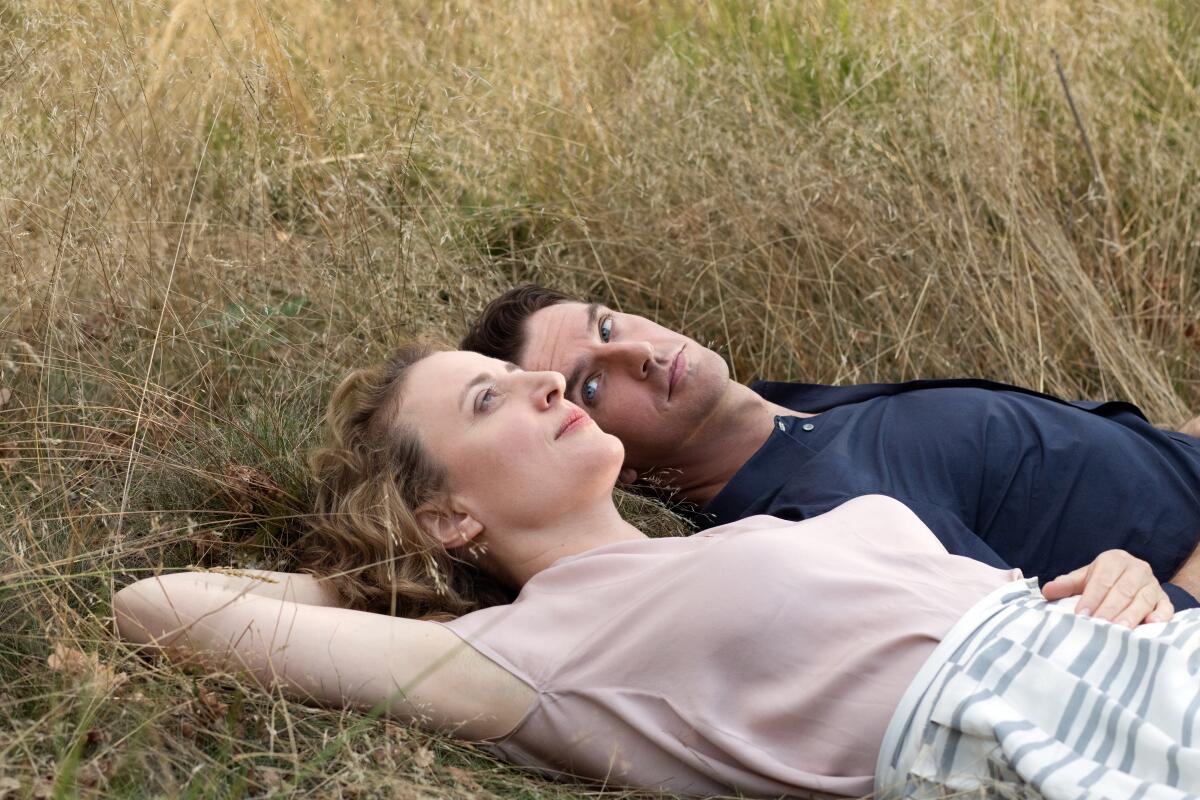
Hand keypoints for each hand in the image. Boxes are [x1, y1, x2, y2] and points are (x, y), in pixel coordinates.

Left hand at [1042, 550, 1173, 626]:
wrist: (1132, 577)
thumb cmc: (1103, 580)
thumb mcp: (1084, 578)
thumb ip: (1067, 584)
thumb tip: (1046, 591)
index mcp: (1114, 560)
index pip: (1102, 580)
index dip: (1092, 597)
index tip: (1081, 614)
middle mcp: (1137, 569)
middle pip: (1123, 591)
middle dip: (1109, 609)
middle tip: (1099, 625)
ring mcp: (1153, 585)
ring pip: (1142, 600)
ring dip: (1131, 616)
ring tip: (1119, 630)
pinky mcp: (1165, 599)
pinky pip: (1166, 608)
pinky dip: (1160, 616)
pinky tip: (1151, 624)